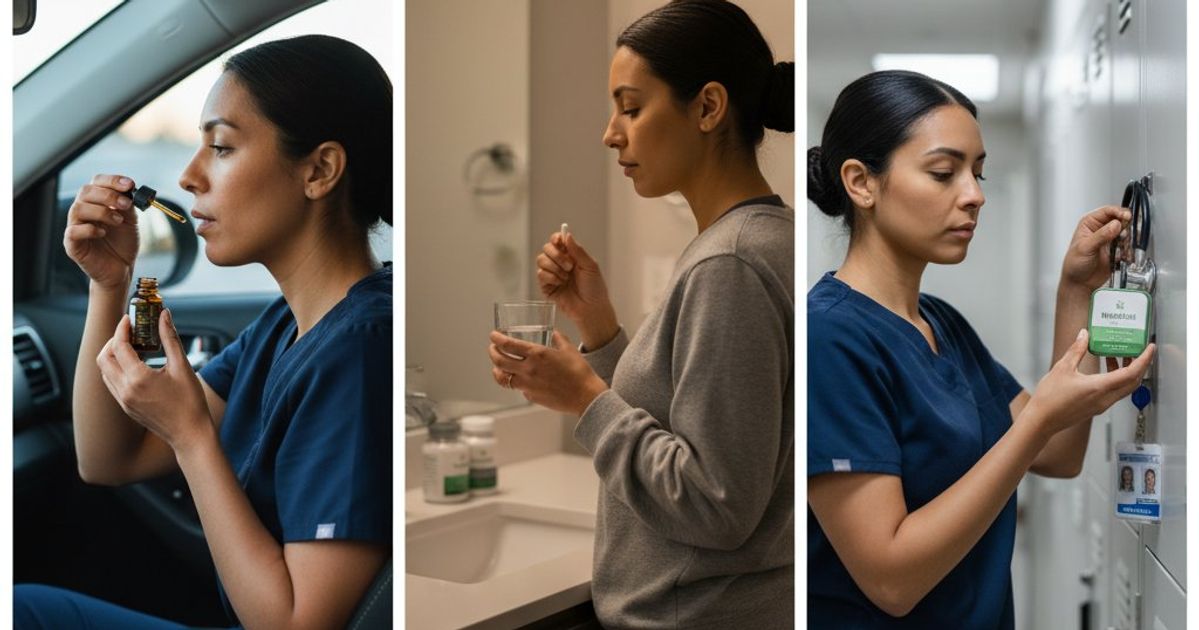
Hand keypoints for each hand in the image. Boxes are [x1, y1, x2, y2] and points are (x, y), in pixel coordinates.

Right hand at [64, 174, 140, 289]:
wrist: (121, 269)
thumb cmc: (122, 244)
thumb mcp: (130, 221)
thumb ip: (128, 205)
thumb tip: (129, 190)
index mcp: (96, 202)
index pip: (97, 182)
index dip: (112, 180)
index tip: (129, 184)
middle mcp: (83, 211)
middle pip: (85, 192)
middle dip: (108, 195)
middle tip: (126, 204)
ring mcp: (75, 227)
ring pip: (78, 209)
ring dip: (101, 211)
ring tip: (118, 221)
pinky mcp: (72, 245)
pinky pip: (73, 231)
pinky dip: (89, 229)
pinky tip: (103, 233)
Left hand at [96, 308, 210, 451]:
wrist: (190, 434)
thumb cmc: (191, 402)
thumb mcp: (183, 366)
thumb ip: (170, 338)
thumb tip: (164, 315)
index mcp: (138, 378)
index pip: (119, 346)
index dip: (122, 329)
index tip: (129, 319)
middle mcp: (125, 390)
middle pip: (104, 357)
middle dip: (113, 341)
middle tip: (129, 333)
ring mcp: (123, 401)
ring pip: (105, 371)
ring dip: (113, 356)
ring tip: (133, 348)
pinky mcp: (126, 407)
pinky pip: (112, 383)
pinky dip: (117, 370)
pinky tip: (135, 366)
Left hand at [487, 330, 608, 414]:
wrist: (585, 396)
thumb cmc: (580, 373)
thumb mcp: (569, 350)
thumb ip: (559, 339)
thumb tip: (555, 333)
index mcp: (537, 354)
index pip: (508, 344)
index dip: (497, 339)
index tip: (493, 335)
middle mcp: (528, 369)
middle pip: (499, 360)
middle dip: (492, 352)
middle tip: (492, 348)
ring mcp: (527, 385)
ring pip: (502, 377)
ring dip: (497, 370)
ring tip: (498, 366)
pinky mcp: (531, 396)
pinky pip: (517, 388)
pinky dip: (515, 382)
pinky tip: (519, 379)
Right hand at [537, 231, 616, 328]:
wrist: (591, 308)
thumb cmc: (594, 289)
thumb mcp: (590, 266)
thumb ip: (578, 250)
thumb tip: (567, 235)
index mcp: (571, 256)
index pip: (558, 241)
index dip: (556, 239)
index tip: (559, 242)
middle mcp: (560, 263)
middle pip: (547, 248)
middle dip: (557, 255)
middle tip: (569, 266)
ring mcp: (552, 274)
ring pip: (541, 260)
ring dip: (554, 267)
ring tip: (566, 278)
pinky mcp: (546, 286)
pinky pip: (540, 274)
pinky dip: (551, 277)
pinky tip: (560, 284)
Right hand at [1024, 329, 1154, 435]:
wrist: (1042, 421)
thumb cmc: (1050, 398)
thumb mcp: (1062, 368)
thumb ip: (1076, 350)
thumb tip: (1084, 335)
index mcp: (1100, 387)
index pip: (1131, 373)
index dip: (1144, 359)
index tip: (1149, 348)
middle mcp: (1105, 398)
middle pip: (1133, 382)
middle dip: (1139, 365)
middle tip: (1136, 350)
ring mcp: (1102, 405)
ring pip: (1124, 388)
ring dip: (1126, 372)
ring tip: (1116, 356)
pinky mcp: (1096, 408)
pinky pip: (1114, 393)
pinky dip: (1116, 380)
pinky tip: (1104, 370)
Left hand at [1060, 205, 1131, 290]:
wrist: (1080, 283)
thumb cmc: (1075, 264)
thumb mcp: (1086, 248)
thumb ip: (1101, 236)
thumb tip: (1115, 225)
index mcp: (1090, 223)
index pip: (1108, 211)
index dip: (1119, 212)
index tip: (1126, 217)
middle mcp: (1101, 228)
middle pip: (1120, 220)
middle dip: (1125, 227)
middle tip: (1124, 235)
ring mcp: (1110, 239)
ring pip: (1126, 232)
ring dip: (1127, 239)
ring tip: (1121, 248)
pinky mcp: (1117, 249)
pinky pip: (1128, 245)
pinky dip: (1128, 249)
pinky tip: (1122, 256)